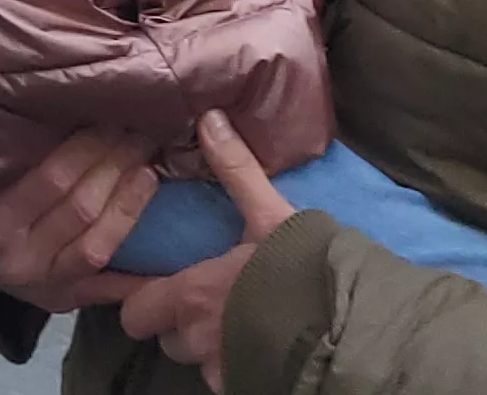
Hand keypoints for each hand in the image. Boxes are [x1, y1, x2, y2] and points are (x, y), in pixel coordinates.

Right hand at [0, 130, 158, 316]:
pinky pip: (109, 291)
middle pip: (82, 210)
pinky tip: (169, 260)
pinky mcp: (70, 300)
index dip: (85, 151)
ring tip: (151, 170)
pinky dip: (138, 278)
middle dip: (115, 168)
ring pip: (99, 246)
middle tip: (140, 134)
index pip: (51, 182)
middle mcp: (26, 259)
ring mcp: (51, 284)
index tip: (108, 121)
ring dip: (130, 207)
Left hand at [113, 115, 297, 392]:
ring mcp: (221, 370)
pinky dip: (235, 367)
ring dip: (208, 346)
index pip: (134, 313)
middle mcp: (197, 339)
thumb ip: (235, 169)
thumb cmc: (305, 266)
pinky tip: (258, 346)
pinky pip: (225, 380)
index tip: (163, 290)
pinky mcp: (245, 385)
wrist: (353, 322)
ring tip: (238, 321)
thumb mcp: (270, 213)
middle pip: (167, 338)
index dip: (144, 302)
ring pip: (195, 361)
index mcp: (191, 295)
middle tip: (210, 301)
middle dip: (181, 324)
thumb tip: (209, 118)